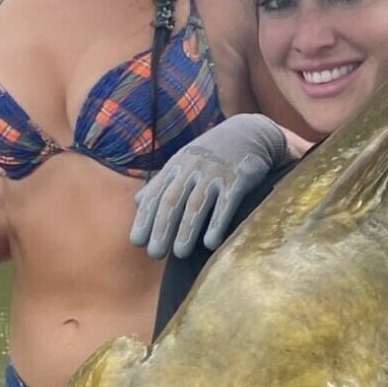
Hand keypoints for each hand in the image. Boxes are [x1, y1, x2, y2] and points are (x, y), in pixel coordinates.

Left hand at [130, 114, 286, 258]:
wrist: (250, 132)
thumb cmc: (212, 153)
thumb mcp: (183, 161)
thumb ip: (162, 182)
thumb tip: (138, 202)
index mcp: (176, 166)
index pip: (155, 194)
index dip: (145, 218)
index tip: (137, 242)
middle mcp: (192, 168)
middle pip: (172, 200)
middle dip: (161, 228)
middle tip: (155, 254)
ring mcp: (215, 173)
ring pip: (196, 203)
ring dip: (186, 230)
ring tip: (179, 253)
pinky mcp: (237, 178)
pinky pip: (226, 203)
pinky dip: (217, 223)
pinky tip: (210, 244)